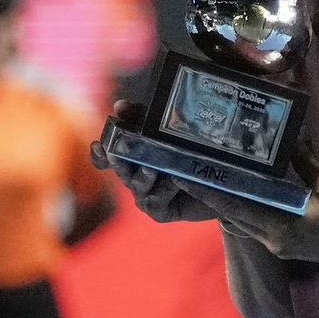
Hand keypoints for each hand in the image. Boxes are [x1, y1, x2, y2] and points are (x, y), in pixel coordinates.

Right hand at [88, 100, 218, 223]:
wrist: (220, 180)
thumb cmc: (190, 149)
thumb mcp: (166, 127)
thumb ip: (142, 116)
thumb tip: (120, 106)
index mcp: (132, 156)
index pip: (106, 157)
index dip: (99, 154)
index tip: (98, 145)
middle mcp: (134, 176)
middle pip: (120, 171)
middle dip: (118, 162)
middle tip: (116, 154)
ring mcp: (146, 195)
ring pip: (136, 186)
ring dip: (143, 177)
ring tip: (153, 167)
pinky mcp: (160, 211)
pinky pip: (154, 203)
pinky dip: (163, 191)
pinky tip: (176, 180)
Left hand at [173, 146, 318, 265]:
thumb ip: (303, 161)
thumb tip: (289, 136)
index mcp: (282, 226)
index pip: (237, 208)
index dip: (210, 193)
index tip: (188, 177)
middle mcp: (272, 239)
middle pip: (232, 216)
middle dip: (210, 196)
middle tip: (189, 172)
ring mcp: (276, 246)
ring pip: (240, 224)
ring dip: (224, 205)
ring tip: (207, 180)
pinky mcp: (282, 247)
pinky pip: (252, 228)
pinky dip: (242, 211)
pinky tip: (237, 194)